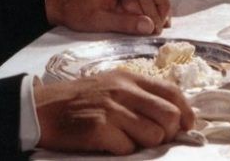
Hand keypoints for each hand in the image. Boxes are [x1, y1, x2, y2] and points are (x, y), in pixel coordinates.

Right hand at [35, 71, 193, 153]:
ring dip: (146, 145)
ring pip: (154, 135)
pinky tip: (109, 144)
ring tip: (129, 140)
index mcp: (130, 78)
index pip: (172, 93)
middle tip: (155, 138)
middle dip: (168, 133)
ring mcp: (112, 109)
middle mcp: (124, 91)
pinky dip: (123, 151)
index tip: (186, 126)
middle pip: (169, 116)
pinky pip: (128, 149)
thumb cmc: (80, 99)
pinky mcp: (99, 129)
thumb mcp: (112, 85)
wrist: (43, 108)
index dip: (186, 112)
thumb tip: (172, 116)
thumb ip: (140, 95)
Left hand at [44, 0, 170, 34]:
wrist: (58, 2)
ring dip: (156, 0)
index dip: (162, 4)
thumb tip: (150, 27)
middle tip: (157, 26)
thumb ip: (125, 24)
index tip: (160, 25)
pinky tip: (144, 13)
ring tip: (152, 22)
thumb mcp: (99, 21)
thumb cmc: (76, 12)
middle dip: (161, 3)